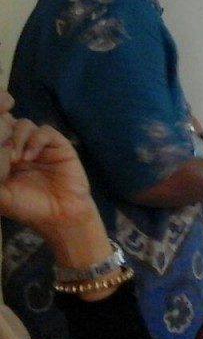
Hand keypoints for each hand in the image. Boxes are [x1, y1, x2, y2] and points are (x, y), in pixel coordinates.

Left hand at [0, 115, 98, 245]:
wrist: (59, 216)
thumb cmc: (26, 207)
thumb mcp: (0, 195)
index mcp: (2, 156)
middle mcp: (18, 146)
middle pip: (5, 121)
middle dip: (1, 128)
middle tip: (2, 150)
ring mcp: (38, 145)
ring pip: (22, 124)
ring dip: (16, 138)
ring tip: (16, 160)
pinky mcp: (58, 145)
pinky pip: (44, 131)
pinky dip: (35, 141)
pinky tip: (30, 158)